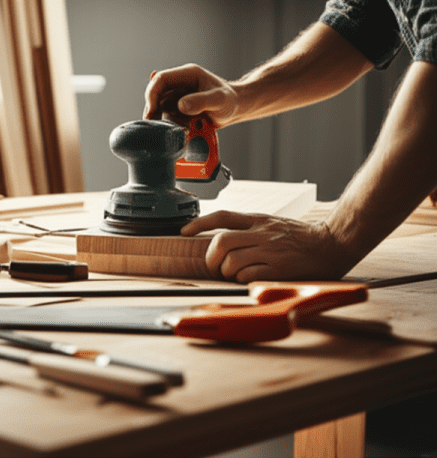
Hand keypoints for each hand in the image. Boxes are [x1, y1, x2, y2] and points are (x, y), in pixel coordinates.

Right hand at [143, 64, 238, 127]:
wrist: (237, 109)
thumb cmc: (231, 100)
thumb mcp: (219, 100)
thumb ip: (201, 101)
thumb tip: (181, 106)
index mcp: (187, 75)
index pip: (161, 80)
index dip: (152, 94)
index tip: (151, 112)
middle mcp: (179, 85)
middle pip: (156, 95)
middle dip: (155, 111)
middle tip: (159, 127)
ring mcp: (178, 97)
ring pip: (160, 109)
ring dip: (168, 122)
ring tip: (188, 128)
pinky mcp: (178, 110)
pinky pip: (169, 118)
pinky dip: (174, 126)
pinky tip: (188, 130)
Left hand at [181, 211, 350, 282]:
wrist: (333, 244)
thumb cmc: (302, 238)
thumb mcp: (273, 224)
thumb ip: (249, 229)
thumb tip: (221, 241)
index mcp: (258, 221)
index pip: (222, 217)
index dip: (199, 223)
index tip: (184, 232)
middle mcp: (261, 234)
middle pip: (221, 242)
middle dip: (211, 258)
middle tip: (215, 266)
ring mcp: (269, 251)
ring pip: (231, 261)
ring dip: (227, 272)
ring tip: (236, 275)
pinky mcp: (278, 270)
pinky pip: (247, 276)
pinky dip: (242, 281)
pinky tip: (250, 280)